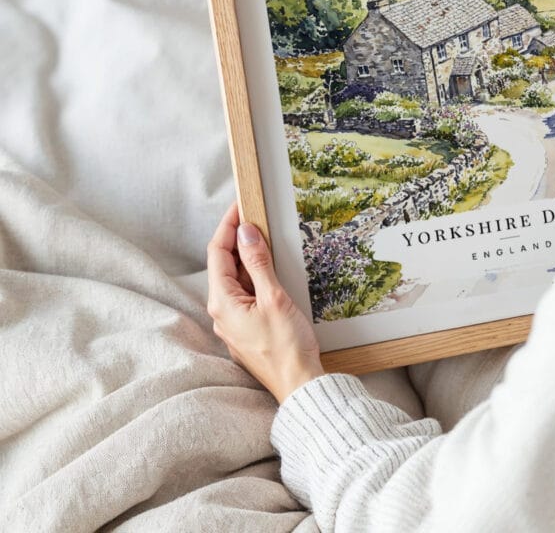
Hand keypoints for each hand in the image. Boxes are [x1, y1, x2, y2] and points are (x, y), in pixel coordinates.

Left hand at [206, 200, 324, 402]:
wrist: (299, 385)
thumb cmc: (287, 346)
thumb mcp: (274, 297)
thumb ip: (258, 263)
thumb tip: (246, 232)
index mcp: (223, 302)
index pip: (218, 252)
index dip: (228, 226)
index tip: (241, 205)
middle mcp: (222, 312)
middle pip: (224, 264)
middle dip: (237, 238)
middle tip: (255, 215)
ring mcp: (233, 322)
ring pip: (235, 279)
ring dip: (247, 256)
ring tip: (264, 236)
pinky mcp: (247, 328)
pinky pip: (245, 293)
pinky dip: (254, 275)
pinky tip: (269, 269)